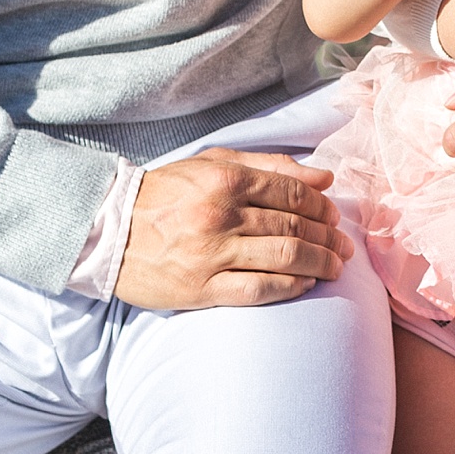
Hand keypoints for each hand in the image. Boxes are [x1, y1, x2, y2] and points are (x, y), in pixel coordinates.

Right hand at [113, 148, 354, 309]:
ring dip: (319, 263)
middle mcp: (222, 215)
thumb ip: (270, 166)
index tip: (334, 217)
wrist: (110, 232)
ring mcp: (212, 254)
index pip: (292, 192)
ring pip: (284, 257)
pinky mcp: (202, 288)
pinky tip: (305, 284)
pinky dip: (290, 287)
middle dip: (328, 238)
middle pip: (294, 226)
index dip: (322, 207)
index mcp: (226, 179)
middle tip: (344, 247)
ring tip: (335, 267)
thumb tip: (324, 176)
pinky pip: (259, 290)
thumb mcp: (213, 164)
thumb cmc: (166, 194)